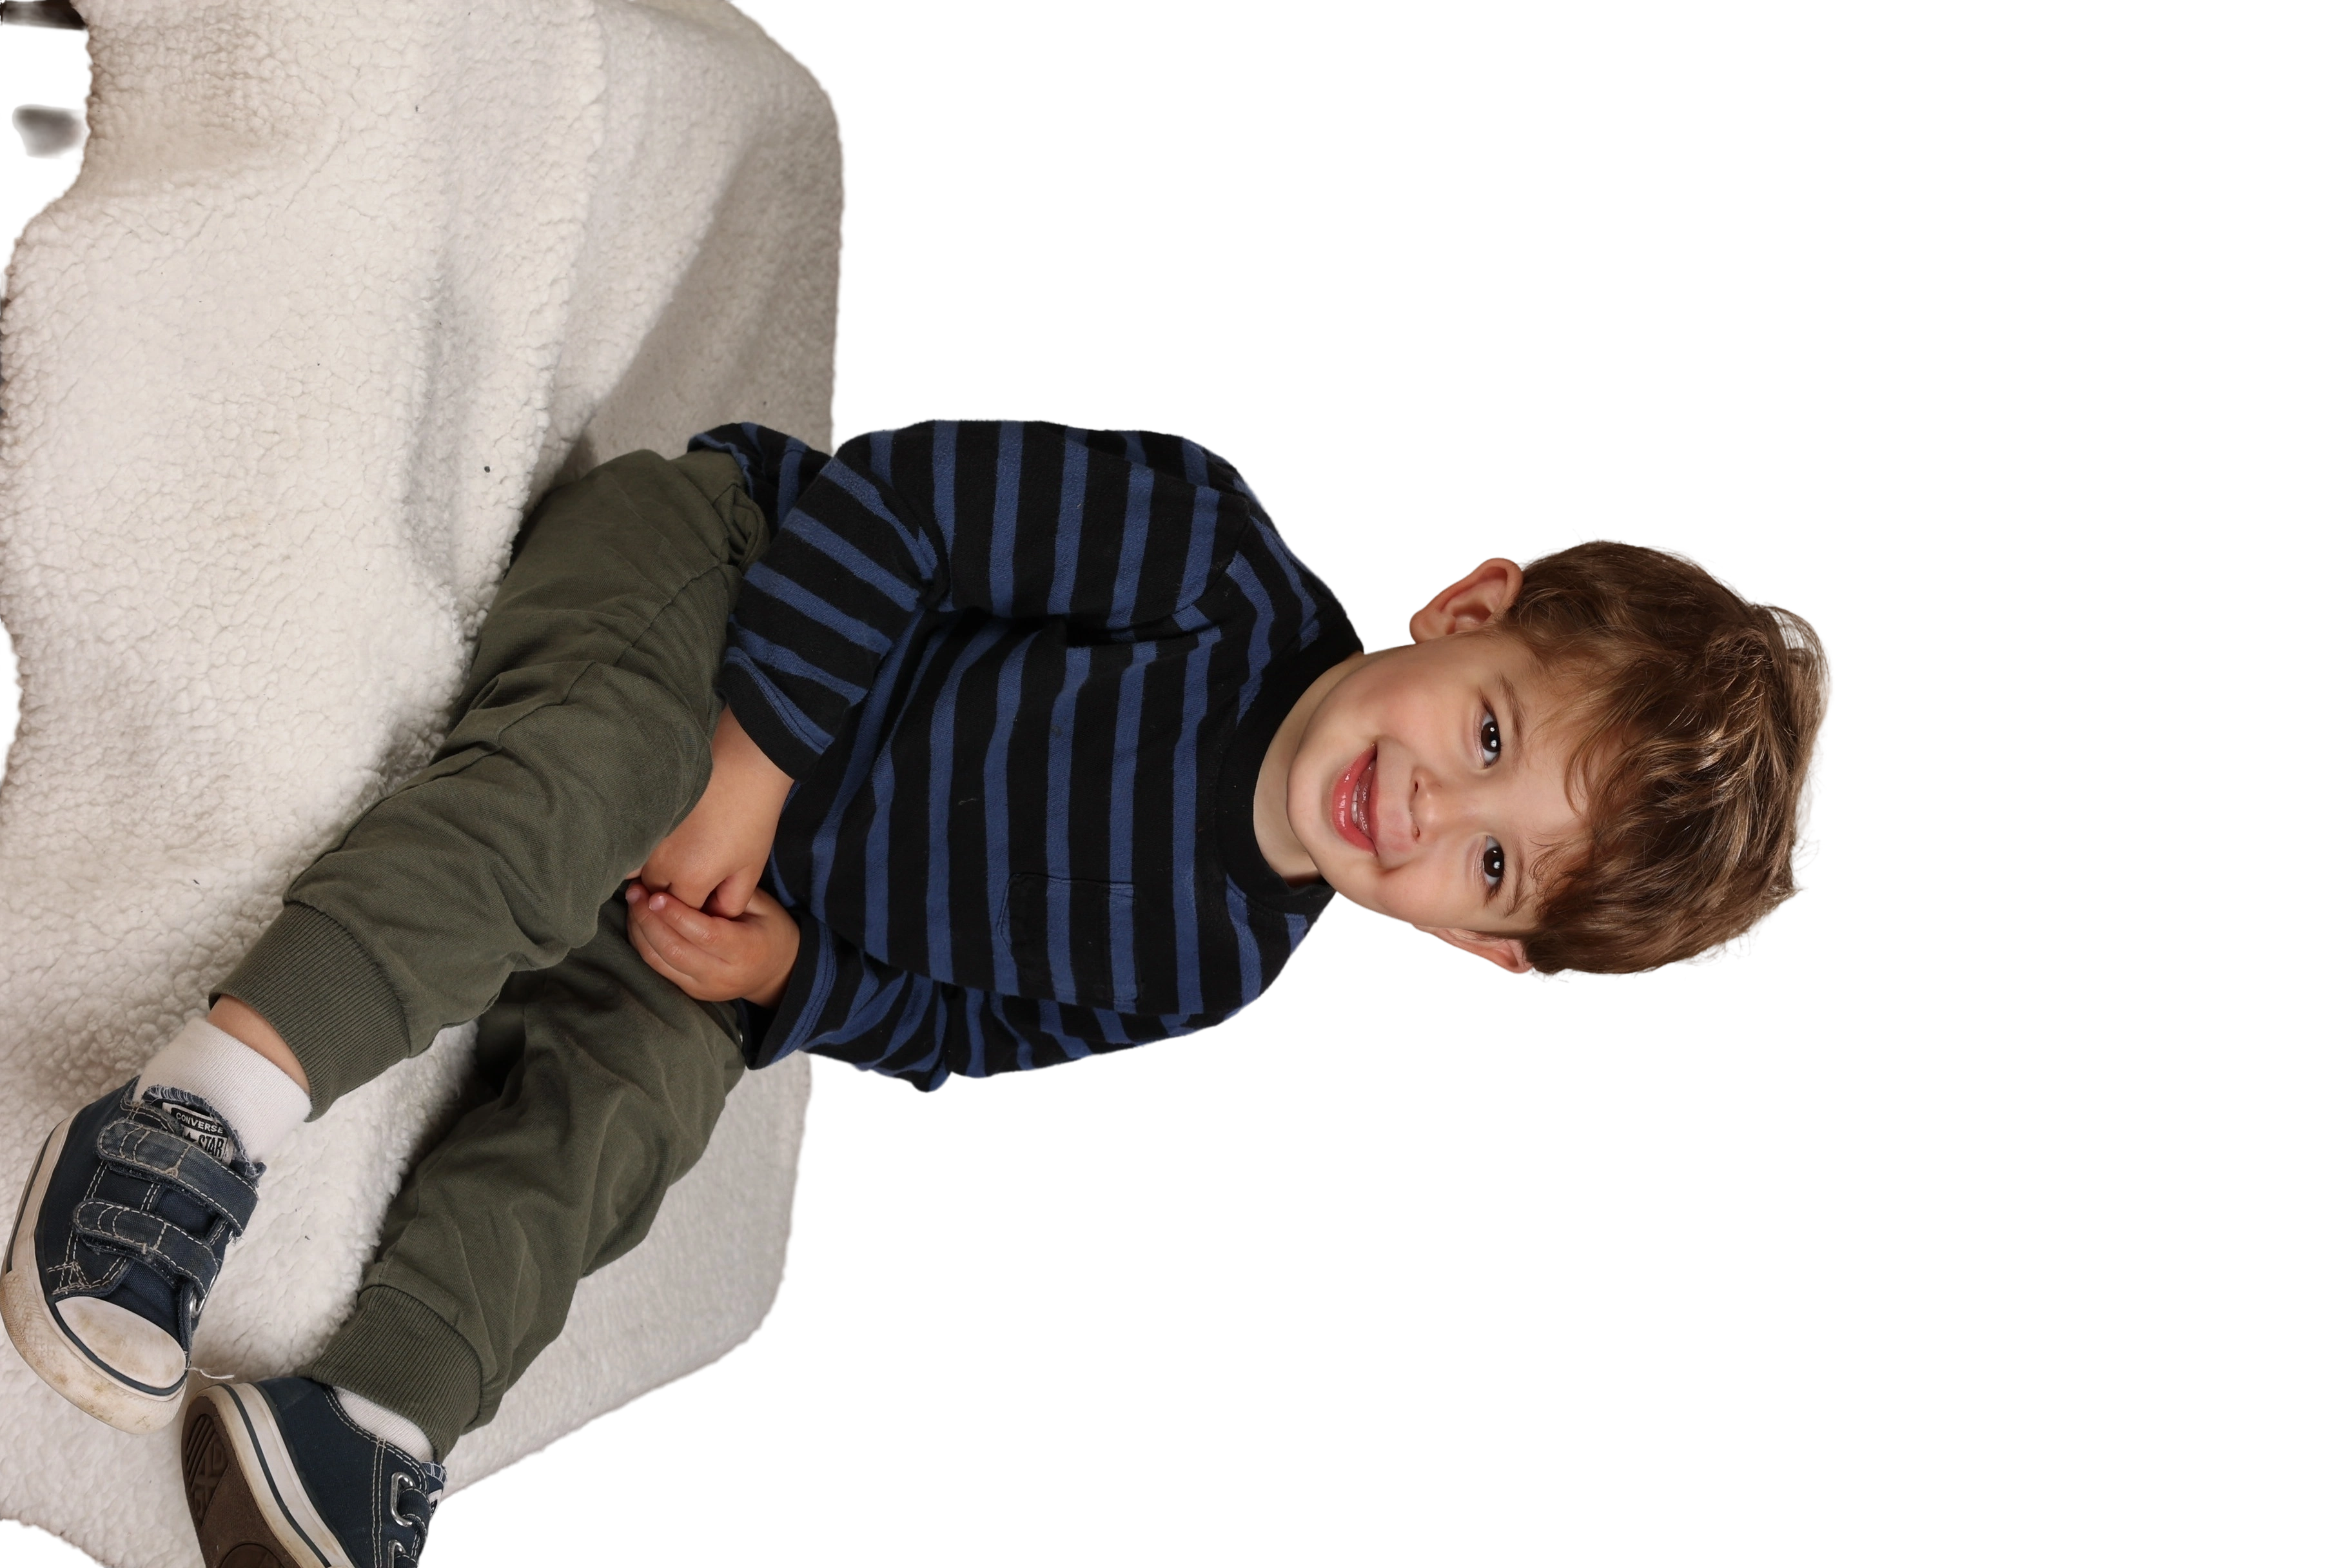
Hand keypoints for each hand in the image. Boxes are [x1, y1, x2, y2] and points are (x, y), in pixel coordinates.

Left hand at [624, 881, 799, 1006]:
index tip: (656, 894)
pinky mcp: (690, 990)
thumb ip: (730, 895)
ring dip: (640, 931)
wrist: (776, 972)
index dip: (677, 915)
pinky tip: (639, 921)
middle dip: (649, 920)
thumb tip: (690, 881)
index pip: (705, 935)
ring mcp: (703, 987)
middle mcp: (722, 975)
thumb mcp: (763, 906)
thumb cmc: (770, 929)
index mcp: (745, 952)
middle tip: (636, 892)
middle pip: (675, 950)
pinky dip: (643, 943)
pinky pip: (658, 967)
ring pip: (660, 961)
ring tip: (633, 902)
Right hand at [628, 706, 792, 918]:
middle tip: (695, 887)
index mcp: (690, 879)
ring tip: (679, 866)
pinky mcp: (643, 820)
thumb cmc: (752, 815)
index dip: (698, 913)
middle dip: (674, 900)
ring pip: (641, 877)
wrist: (741, 763)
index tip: (709, 903)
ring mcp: (647, 840)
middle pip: (657, 900)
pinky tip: (663, 850)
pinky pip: (633, 852)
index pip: (684, 916)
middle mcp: (660, 863)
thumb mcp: (751, 867)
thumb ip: (730, 901)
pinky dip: (641, 858)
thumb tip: (713, 918)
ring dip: (655, 880)